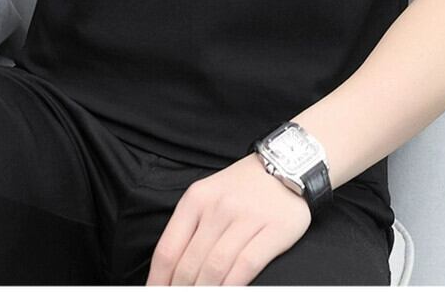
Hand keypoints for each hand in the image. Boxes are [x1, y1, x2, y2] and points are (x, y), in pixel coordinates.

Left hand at [145, 153, 311, 285]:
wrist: (286, 165)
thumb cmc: (242, 187)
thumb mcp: (207, 195)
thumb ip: (189, 227)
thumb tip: (170, 268)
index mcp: (195, 200)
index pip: (168, 250)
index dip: (158, 280)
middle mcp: (218, 208)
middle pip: (189, 263)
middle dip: (180, 290)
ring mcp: (246, 218)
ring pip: (215, 267)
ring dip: (205, 291)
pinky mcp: (274, 230)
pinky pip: (246, 264)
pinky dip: (232, 285)